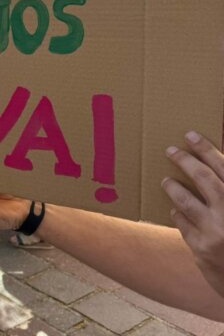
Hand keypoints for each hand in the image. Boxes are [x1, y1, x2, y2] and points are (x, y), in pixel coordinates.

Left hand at [163, 131, 223, 297]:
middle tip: (170, 150)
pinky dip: (178, 214)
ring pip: (184, 199)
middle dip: (184, 160)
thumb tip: (209, 164)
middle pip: (203, 178)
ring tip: (166, 181)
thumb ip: (223, 187)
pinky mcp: (201, 249)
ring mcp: (216, 232)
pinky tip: (176, 209)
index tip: (190, 135)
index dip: (206, 149)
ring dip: (173, 187)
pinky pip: (181, 223)